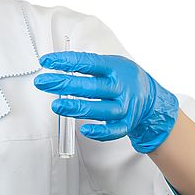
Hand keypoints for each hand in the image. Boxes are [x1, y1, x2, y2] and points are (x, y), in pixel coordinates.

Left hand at [33, 52, 178, 153]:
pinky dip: (100, 132)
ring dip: (77, 108)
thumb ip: (87, 65)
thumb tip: (55, 63)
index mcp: (114, 68)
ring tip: (56, 106)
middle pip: (91, 86)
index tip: (46, 62)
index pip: (88, 62)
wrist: (150, 97)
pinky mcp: (126, 123)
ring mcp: (125, 106)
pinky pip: (114, 131)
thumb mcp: (110, 63)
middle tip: (43, 83)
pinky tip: (84, 130)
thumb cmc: (123, 78)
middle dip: (65, 84)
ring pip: (100, 109)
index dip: (66, 61)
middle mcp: (120, 87)